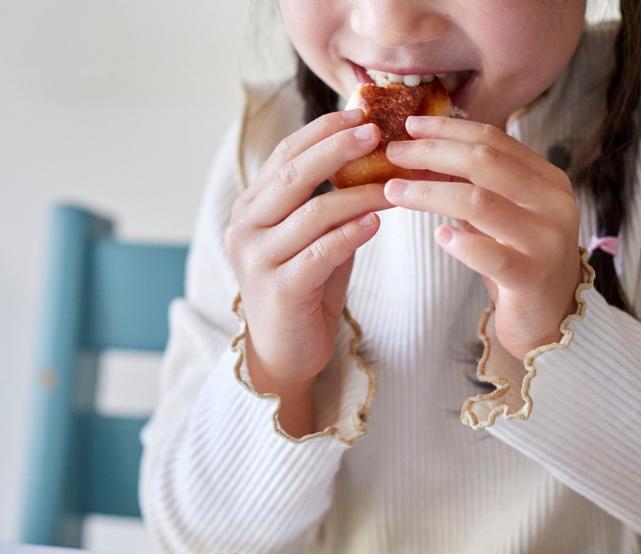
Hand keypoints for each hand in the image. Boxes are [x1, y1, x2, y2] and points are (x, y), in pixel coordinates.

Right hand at [225, 109, 392, 433]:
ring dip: (360, 194)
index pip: (285, 156)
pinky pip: (321, 252)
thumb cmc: (305, 288)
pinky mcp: (280, 290)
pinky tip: (377, 222)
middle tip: (377, 132)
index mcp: (251, 208)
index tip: (361, 114)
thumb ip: (327, 200)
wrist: (285, 351)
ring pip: (313, 213)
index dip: (323, 132)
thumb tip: (369, 154)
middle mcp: (245, 227)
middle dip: (338, 149)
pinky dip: (352, 234)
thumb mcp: (312, 236)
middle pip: (294, 175)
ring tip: (395, 185)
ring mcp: (258, 259)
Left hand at [384, 116, 582, 359]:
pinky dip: (461, 243)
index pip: (494, 140)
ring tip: (394, 191)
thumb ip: (478, 185)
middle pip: (485, 162)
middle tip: (394, 153)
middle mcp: (553, 203)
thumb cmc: (518, 263)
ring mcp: (547, 240)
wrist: (551, 321)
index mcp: (547, 180)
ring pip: (480, 202)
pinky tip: (437, 236)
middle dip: (432, 152)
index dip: (448, 129)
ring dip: (429, 193)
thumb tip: (424, 153)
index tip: (410, 125)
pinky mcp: (532, 278)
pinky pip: (491, 255)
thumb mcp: (503, 215)